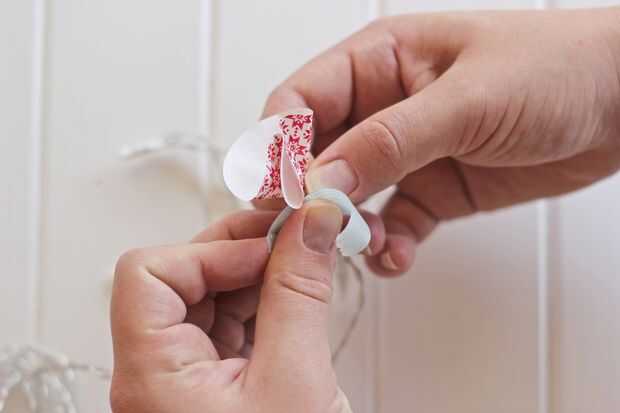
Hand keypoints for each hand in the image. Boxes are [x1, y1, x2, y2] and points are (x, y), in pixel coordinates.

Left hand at [110, 205, 351, 412]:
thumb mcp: (296, 379)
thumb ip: (301, 291)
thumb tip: (313, 224)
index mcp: (153, 376)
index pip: (150, 276)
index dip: (210, 250)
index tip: (270, 245)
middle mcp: (158, 373)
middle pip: (183, 279)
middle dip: (244, 251)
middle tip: (298, 235)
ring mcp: (187, 378)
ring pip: (212, 297)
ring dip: (262, 275)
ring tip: (309, 267)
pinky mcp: (216, 382)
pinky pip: (233, 323)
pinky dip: (267, 303)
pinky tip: (300, 300)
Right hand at [263, 8, 619, 275]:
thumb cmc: (554, 70)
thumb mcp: (465, 101)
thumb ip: (387, 142)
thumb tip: (319, 181)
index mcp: (378, 62)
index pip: (300, 101)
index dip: (279, 147)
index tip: (278, 193)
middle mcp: (382, 107)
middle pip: (317, 156)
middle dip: (310, 198)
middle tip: (309, 234)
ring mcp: (405, 153)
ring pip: (349, 197)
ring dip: (347, 228)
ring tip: (367, 246)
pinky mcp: (431, 190)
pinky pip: (391, 224)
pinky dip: (386, 246)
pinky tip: (396, 256)